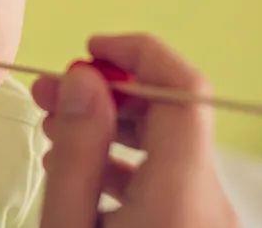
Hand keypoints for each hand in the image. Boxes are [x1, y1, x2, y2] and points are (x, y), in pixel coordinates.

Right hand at [31, 35, 237, 227]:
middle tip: (50, 92)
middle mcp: (211, 199)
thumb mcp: (68, 226)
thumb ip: (77, 152)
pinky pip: (169, 176)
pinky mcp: (198, 226)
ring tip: (54, 129)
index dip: (138, 54)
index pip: (184, 88)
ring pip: (168, 144)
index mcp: (183, 194)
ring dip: (112, 125)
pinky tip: (81, 168)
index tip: (89, 51)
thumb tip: (84, 79)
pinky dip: (127, 159)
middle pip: (171, 113)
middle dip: (108, 92)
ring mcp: (210, 216)